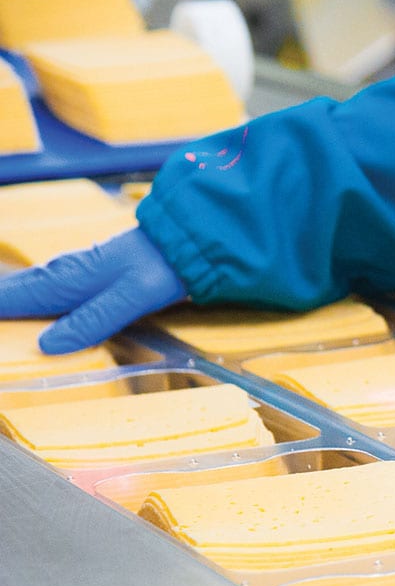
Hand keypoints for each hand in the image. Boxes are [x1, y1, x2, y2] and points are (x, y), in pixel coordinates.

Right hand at [0, 229, 184, 353]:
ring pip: (23, 289)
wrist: (185, 240)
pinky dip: (21, 297)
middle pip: (8, 293)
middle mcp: (59, 274)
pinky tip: (21, 304)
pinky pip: (40, 288)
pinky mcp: (82, 274)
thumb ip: (91, 321)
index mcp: (64, 281)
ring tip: (3, 314)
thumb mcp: (129, 298)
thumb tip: (46, 345)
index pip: (8, 300)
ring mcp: (69, 272)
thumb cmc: (160, 268)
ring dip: (4, 302)